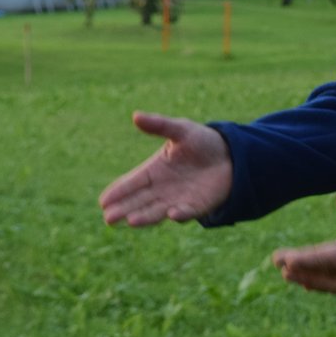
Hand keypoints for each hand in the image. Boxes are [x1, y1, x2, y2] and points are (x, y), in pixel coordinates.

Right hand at [99, 111, 232, 226]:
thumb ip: (159, 125)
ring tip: (130, 220)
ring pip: (157, 210)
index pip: (133, 182)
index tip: (103, 201)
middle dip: (124, 209)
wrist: (232, 155)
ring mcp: (178, 199)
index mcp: (155, 170)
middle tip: (108, 218)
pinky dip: (179, 214)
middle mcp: (163, 188)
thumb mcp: (180, 129)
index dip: (119, 191)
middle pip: (139, 200)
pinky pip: (186, 212)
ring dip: (144, 216)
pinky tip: (171, 214)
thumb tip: (135, 116)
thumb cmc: (203, 141)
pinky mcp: (197, 206)